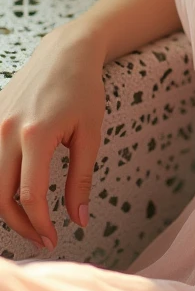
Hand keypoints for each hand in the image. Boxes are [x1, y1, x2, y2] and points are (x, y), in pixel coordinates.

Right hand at [0, 23, 106, 250]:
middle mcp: (7, 131)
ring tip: (30, 218)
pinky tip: (16, 191)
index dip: (40, 224)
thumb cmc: (83, 90)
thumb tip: (78, 220)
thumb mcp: (90, 134)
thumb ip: (81, 179)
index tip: (53, 238)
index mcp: (36, 135)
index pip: (29, 196)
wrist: (66, 52)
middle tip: (41, 236)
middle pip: (0, 196)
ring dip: (6, 206)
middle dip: (20, 223)